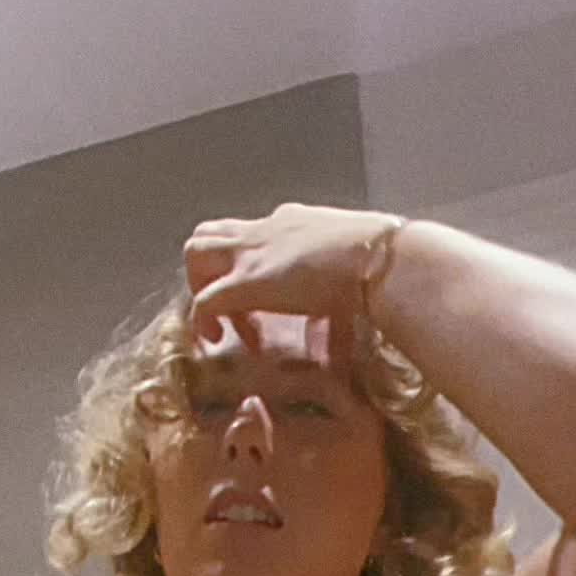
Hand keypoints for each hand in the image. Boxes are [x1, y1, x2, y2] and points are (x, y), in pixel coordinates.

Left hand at [184, 201, 388, 344]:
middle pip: (211, 234)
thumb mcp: (348, 278)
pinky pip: (204, 300)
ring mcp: (252, 254)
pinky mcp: (246, 282)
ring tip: (218, 323)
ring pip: (195, 252)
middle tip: (228, 312)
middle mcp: (265, 230)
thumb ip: (333, 305)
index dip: (247, 271)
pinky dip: (201, 320)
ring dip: (199, 287)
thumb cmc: (377, 268)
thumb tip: (337, 351)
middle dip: (209, 271)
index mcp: (290, 224)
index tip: (262, 310)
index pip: (250, 237)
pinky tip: (214, 339)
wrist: (380, 260)